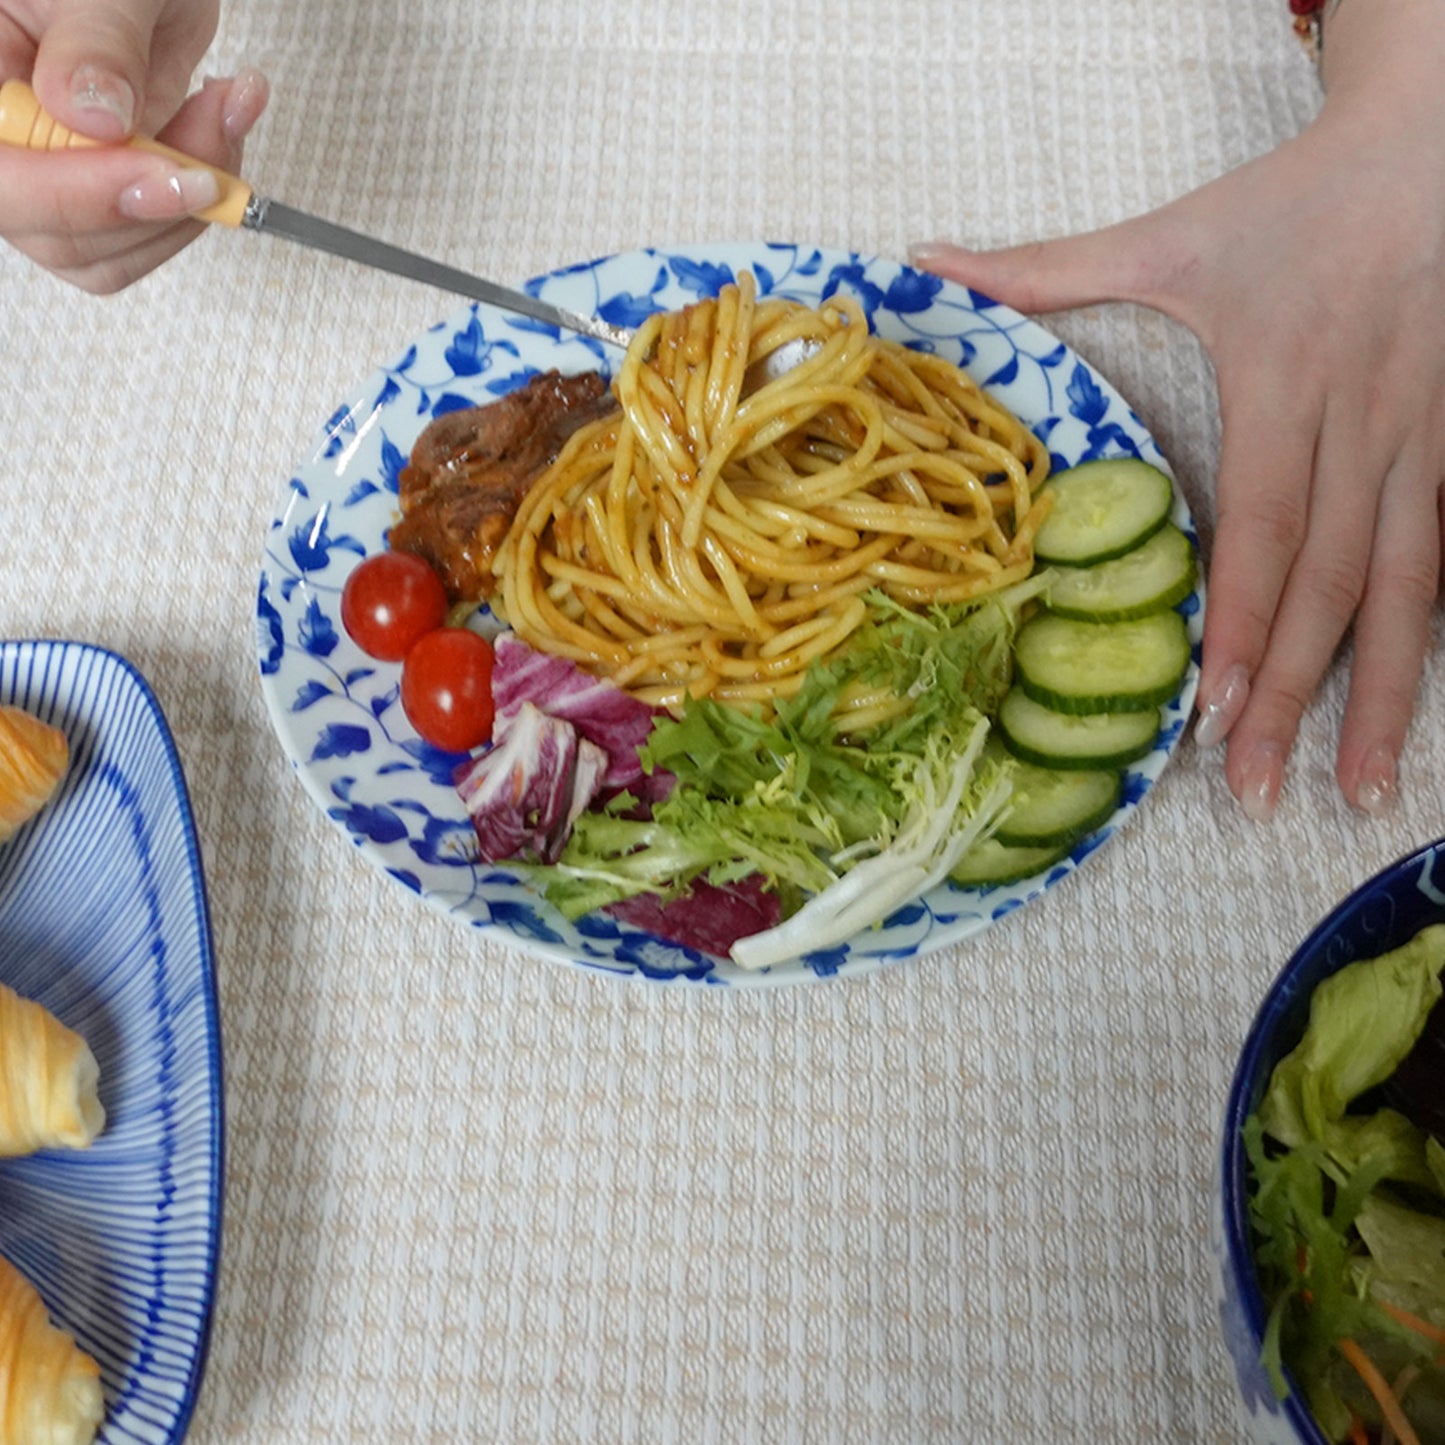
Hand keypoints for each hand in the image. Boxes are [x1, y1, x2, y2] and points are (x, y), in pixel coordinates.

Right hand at [0, 0, 267, 290]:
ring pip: (114, 250)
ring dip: (192, 196)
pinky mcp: (108, 187)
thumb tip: (95, 117)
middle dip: (156, 197)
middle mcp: (6, 137)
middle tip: (215, 121)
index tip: (161, 172)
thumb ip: (95, 42)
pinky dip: (206, 190)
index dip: (73, 195)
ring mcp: (55, 171)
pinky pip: (152, 232)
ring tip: (226, 105)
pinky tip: (224, 120)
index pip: (0, 182)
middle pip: (57, 234)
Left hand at [912, 1, 1444, 820]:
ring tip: (1363, 788)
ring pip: (1405, 584)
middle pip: (1329, 580)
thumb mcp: (1169, 233)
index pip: (1264, 525)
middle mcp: (1364, 422)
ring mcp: (1424, 438)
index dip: (1242, 622)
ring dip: (1382, 692)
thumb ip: (1046, 267)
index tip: (1211, 710)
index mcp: (1285, 381)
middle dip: (1294, 694)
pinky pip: (1444, 549)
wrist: (1437, 141)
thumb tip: (923, 264)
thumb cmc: (1290, 199)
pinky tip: (1411, 702)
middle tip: (1257, 790)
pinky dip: (1421, 630)